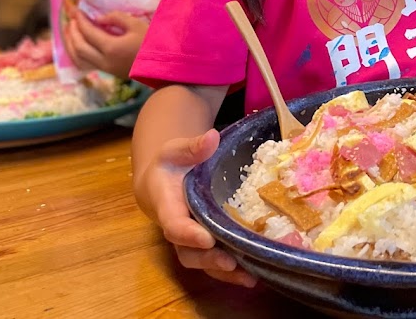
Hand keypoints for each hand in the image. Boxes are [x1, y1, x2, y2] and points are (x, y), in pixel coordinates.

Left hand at [63, 9, 147, 78]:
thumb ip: (116, 18)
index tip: (76, 10)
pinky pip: (85, 63)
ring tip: (69, 31)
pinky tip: (78, 46)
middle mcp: (104, 60)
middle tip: (71, 19)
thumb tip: (99, 19)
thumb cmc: (152, 43)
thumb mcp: (137, 25)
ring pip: (78, 58)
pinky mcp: (108, 72)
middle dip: (72, 31)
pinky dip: (77, 54)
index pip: (88, 32)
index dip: (80, 20)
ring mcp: (105, 68)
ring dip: (71, 44)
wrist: (164, 66)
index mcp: (111, 47)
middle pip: (79, 47)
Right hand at [137, 130, 255, 287]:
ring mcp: (190, 241)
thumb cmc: (170, 165)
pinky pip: (214, 262)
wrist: (161, 182)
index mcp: (167, 206)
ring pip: (203, 263)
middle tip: (231, 262)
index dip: (188, 234)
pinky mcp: (204, 245)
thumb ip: (192, 147)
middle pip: (188, 253)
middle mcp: (177, 230)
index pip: (174, 224)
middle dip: (209, 259)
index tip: (207, 238)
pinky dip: (232, 272)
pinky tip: (253, 275)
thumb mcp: (176, 151)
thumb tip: (212, 137)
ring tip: (249, 277)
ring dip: (224, 272)